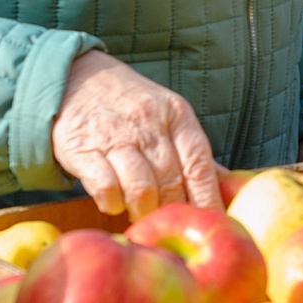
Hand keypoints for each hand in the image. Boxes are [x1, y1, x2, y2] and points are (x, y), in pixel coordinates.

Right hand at [51, 50, 220, 213]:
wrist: (75, 78)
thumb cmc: (130, 106)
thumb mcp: (168, 116)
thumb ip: (192, 152)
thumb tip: (227, 186)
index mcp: (176, 115)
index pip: (199, 165)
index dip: (208, 199)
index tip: (212, 222)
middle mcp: (148, 123)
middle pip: (171, 183)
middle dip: (173, 210)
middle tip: (169, 224)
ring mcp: (114, 136)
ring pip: (141, 189)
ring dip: (143, 211)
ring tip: (140, 214)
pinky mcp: (81, 149)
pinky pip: (105, 188)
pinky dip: (112, 203)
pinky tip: (114, 202)